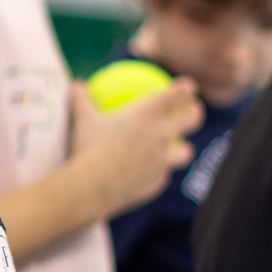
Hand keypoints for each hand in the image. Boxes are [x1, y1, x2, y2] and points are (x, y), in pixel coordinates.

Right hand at [68, 82, 201, 219]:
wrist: (92, 187)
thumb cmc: (87, 149)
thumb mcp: (83, 120)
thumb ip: (82, 99)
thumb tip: (76, 84)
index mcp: (146, 114)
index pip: (176, 95)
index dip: (186, 89)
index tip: (189, 88)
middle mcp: (161, 135)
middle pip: (192, 120)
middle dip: (195, 113)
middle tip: (192, 112)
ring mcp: (163, 160)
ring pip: (185, 152)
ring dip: (183, 149)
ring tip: (179, 150)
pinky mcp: (157, 182)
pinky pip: (161, 175)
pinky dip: (156, 173)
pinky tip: (148, 174)